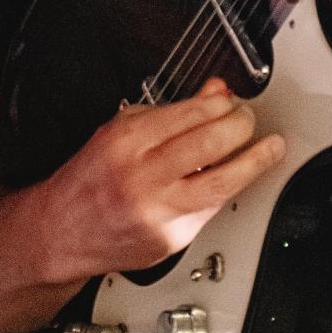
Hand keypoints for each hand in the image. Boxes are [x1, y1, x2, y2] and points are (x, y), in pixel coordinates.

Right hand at [47, 79, 285, 277]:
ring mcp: (157, 212)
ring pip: (221, 184)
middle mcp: (142, 176)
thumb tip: (216, 93)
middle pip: (209, 144)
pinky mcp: (169, 239)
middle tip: (249, 120)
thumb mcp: (122, 130)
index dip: (220, 104)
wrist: (61, 232)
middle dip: (240, 126)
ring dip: (254, 162)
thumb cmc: (90, 179)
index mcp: (127, 141)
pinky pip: (210, 209)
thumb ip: (172, 112)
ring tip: (271, 148)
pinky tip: (237, 177)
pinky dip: (228, 189)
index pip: (190, 114)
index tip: (230, 101)